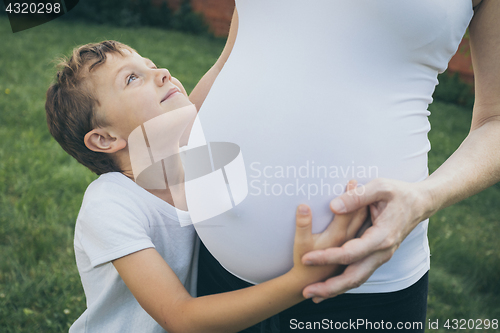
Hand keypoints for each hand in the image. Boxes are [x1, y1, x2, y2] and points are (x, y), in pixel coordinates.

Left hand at [301, 178, 432, 301]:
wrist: (421, 204)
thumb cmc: (399, 193)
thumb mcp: (380, 187)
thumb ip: (357, 196)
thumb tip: (333, 206)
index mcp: (382, 236)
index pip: (350, 253)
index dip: (327, 257)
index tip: (306, 259)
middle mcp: (383, 252)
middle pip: (354, 276)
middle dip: (330, 287)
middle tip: (306, 292)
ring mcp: (381, 256)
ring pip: (358, 279)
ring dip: (335, 289)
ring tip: (313, 296)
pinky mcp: (377, 256)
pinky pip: (360, 273)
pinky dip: (344, 283)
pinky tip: (329, 287)